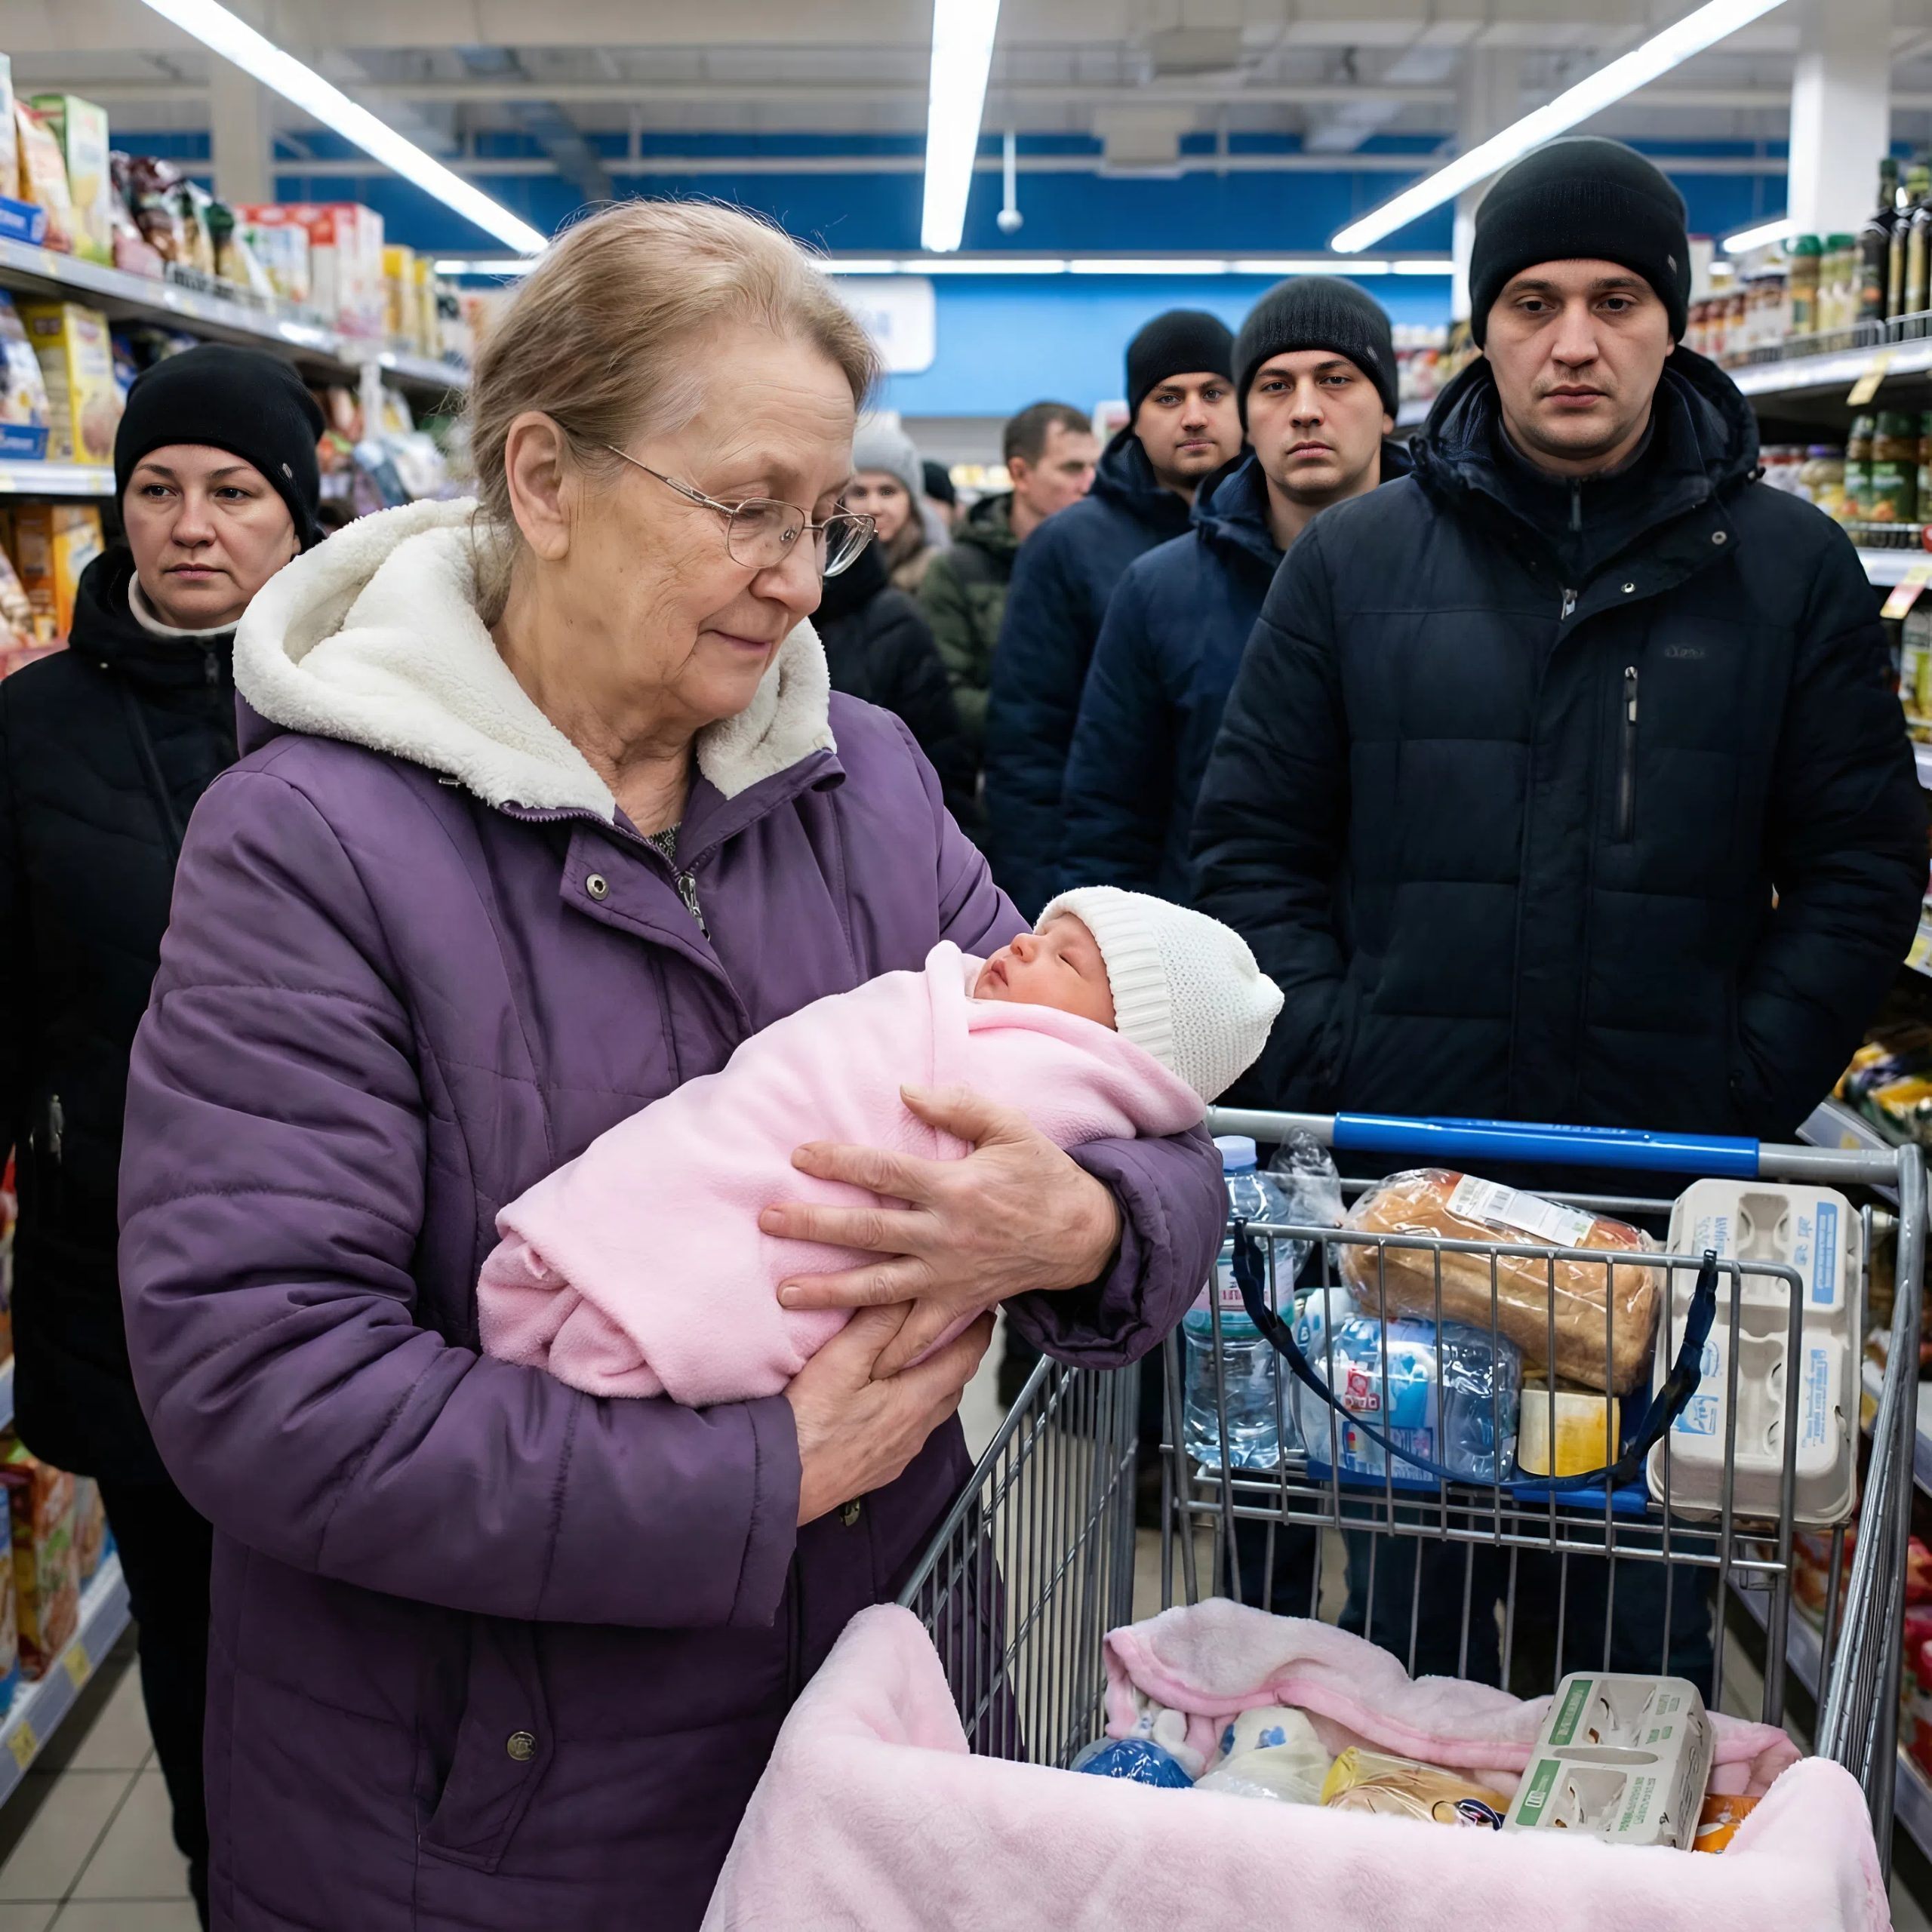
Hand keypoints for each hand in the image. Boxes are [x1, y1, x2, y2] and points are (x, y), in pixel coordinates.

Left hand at [759, 1083, 1122, 1378]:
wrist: (1084, 1232)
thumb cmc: (1043, 1174)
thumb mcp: (1010, 1126)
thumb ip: (958, 1106)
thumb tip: (906, 1091)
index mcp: (953, 1187)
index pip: (884, 1172)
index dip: (840, 1161)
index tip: (800, 1156)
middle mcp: (945, 1234)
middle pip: (867, 1231)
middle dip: (814, 1226)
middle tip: (769, 1221)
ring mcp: (950, 1274)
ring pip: (880, 1286)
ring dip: (830, 1291)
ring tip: (786, 1292)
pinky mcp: (960, 1302)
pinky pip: (923, 1332)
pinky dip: (894, 1349)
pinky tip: (860, 1360)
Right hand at [784, 1305, 994, 1525]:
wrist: (782, 1483)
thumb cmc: (808, 1423)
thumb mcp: (841, 1360)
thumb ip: (878, 1324)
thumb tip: (908, 1294)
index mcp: (915, 1401)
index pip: (963, 1360)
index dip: (978, 1333)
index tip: (984, 1312)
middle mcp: (916, 1431)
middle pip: (953, 1388)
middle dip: (958, 1357)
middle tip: (955, 1331)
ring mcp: (899, 1454)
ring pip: (932, 1413)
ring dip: (935, 1385)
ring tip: (923, 1362)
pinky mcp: (881, 1470)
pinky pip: (910, 1434)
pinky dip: (913, 1411)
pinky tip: (891, 1404)